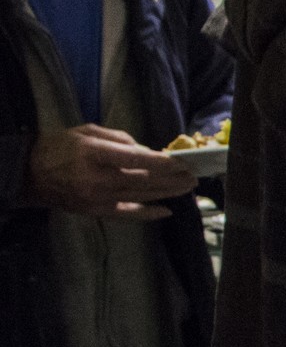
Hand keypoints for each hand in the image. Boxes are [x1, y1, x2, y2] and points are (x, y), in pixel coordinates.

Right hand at [25, 124, 196, 219]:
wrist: (30, 173)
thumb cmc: (61, 147)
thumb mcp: (87, 132)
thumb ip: (119, 140)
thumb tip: (148, 151)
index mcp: (93, 153)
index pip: (134, 159)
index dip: (161, 162)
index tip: (181, 161)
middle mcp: (96, 178)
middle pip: (143, 180)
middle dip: (172, 178)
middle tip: (194, 175)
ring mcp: (96, 198)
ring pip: (140, 197)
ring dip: (167, 193)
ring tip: (188, 188)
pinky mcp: (95, 212)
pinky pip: (127, 214)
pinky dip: (148, 213)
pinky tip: (166, 211)